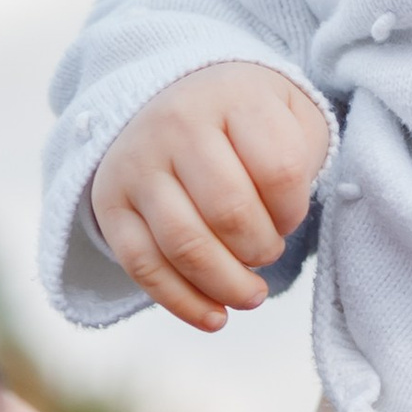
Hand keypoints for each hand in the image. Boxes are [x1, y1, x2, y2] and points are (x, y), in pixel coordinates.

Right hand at [89, 63, 332, 331]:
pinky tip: (215, 317)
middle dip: (262, 250)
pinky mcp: (110, 201)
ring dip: (228, 285)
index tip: (290, 215)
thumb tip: (275, 233)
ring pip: (185, 246)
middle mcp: (177, 124)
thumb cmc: (248, 120)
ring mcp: (137, 163)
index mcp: (233, 97)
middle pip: (230, 213)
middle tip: (268, 252)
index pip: (280, 172)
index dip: (294, 212)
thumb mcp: (291, 116)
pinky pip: (142, 266)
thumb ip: (301, 161)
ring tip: (251, 295)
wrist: (174, 93)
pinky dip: (182, 302)